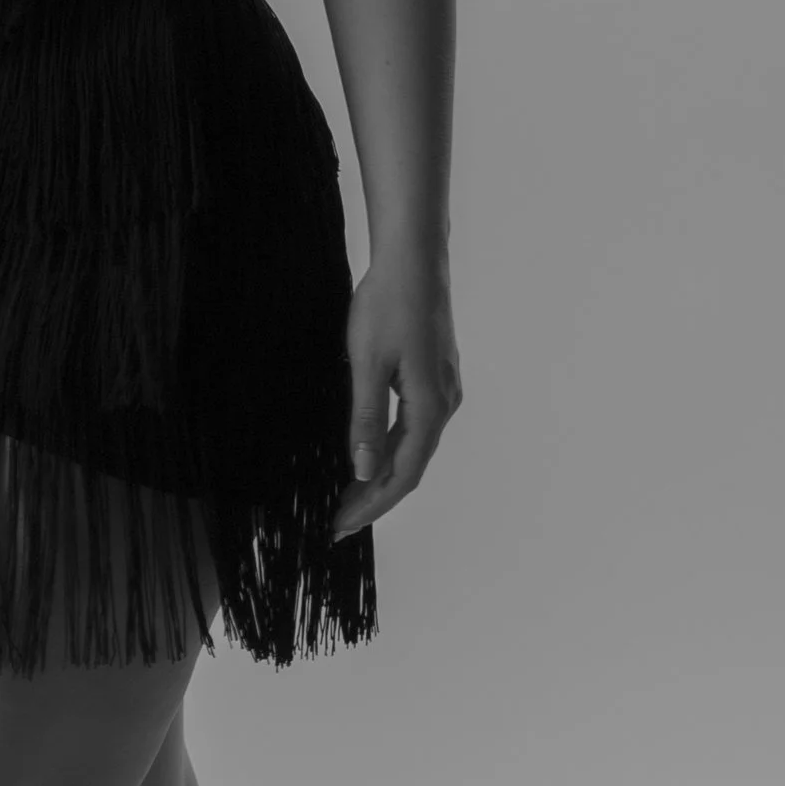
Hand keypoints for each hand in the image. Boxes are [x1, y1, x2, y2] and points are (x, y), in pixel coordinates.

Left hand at [332, 256, 463, 539]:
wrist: (413, 258)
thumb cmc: (387, 304)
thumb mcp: (366, 362)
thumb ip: (365, 419)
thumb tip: (362, 470)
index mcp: (430, 408)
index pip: (401, 475)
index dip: (372, 505)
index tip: (342, 527)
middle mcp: (444, 404)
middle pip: (410, 467)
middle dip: (375, 497)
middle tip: (340, 520)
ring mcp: (443, 389)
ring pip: (414, 447)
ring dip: (383, 473)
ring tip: (350, 495)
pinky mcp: (435, 374)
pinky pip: (414, 425)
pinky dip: (391, 447)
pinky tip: (370, 449)